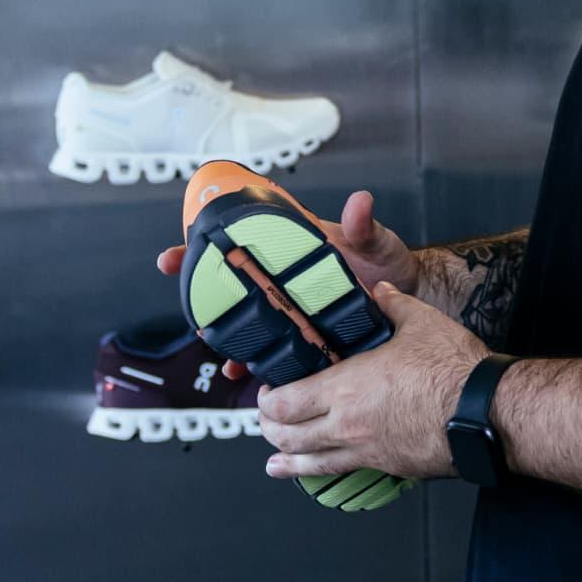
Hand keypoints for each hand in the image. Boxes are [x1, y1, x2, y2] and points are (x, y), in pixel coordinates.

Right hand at [153, 188, 421, 380]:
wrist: (410, 299)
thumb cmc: (390, 264)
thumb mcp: (377, 242)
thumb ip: (364, 226)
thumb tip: (358, 204)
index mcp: (293, 249)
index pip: (240, 242)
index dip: (201, 249)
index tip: (172, 259)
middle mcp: (284, 281)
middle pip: (232, 288)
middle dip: (204, 301)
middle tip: (195, 314)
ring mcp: (292, 312)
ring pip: (247, 324)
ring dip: (229, 338)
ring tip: (221, 350)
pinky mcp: (305, 339)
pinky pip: (272, 352)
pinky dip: (256, 364)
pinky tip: (248, 377)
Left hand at [255, 283, 490, 483]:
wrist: (484, 413)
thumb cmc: (452, 371)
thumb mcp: (420, 323)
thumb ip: (393, 305)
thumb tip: (382, 291)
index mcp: (346, 387)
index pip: (284, 403)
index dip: (267, 399)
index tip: (268, 390)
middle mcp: (347, 424)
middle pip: (287, 437)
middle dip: (269, 429)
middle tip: (266, 420)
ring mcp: (365, 450)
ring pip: (309, 463)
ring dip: (286, 461)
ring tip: (274, 462)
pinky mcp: (386, 466)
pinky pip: (342, 473)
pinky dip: (321, 474)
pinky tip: (319, 474)